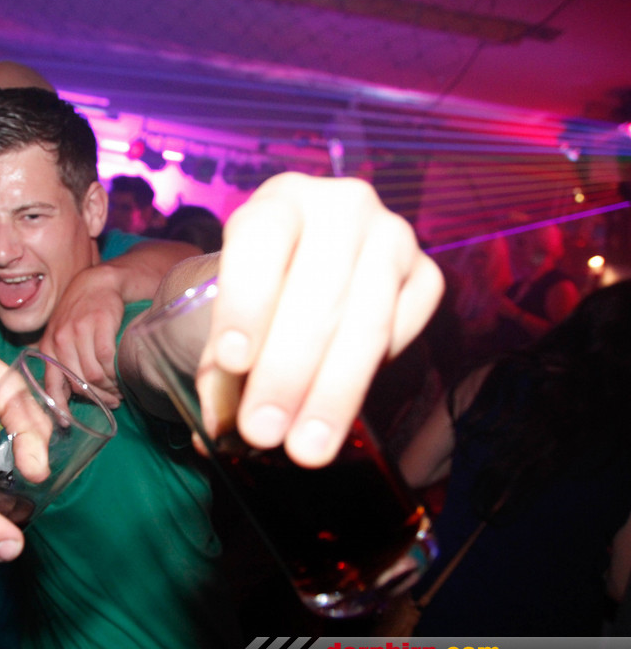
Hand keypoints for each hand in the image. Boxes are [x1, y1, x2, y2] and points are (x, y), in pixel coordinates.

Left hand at [38, 263, 125, 407]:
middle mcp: (60, 340)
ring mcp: (79, 331)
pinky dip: (115, 373)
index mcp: (48, 346)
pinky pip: (106, 359)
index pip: (51, 383)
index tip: (68, 424)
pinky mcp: (99, 324)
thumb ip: (61, 360)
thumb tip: (65, 393)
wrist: (98, 283)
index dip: (59, 407)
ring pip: (93, 374)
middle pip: (77, 382)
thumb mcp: (62, 335)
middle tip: (110, 403)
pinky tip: (121, 377)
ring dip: (108, 389)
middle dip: (95, 398)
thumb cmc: (80, 313)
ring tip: (117, 392)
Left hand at [201, 173, 443, 467]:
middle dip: (287, 372)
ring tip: (305, 447)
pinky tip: (340, 405)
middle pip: (317, 294)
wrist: (310, 266)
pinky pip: (402, 331)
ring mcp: (393, 237)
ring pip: (365, 321)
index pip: (261, 243)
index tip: (234, 361)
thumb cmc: (262, 288)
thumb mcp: (229, 310)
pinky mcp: (427, 275)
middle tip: (263, 430)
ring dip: (332, 392)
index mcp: (280, 200)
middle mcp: (342, 206)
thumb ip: (221, 365)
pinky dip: (371, 373)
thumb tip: (220, 427)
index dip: (246, 303)